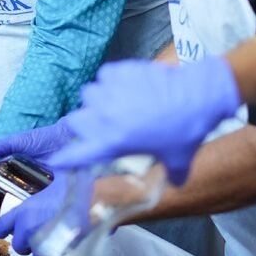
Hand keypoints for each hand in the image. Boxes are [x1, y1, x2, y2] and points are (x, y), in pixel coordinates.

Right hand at [0, 119, 71, 218]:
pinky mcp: (42, 200)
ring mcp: (27, 193)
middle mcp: (14, 182)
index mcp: (7, 168)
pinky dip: (15, 219)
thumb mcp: (19, 141)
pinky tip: (7, 223)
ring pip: (6, 207)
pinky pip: (27, 212)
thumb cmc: (45, 139)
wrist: (71, 142)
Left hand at [0, 170, 89, 255]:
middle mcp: (28, 228)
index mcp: (24, 210)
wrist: (94, 200)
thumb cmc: (75, 186)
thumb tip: (50, 176)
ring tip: (47, 241)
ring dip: (38, 249)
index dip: (3, 229)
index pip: (2, 225)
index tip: (4, 231)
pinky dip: (51, 255)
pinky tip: (58, 246)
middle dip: (24, 242)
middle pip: (18, 244)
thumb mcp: (54, 181)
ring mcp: (42, 242)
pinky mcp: (57, 251)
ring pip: (33, 254)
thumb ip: (45, 188)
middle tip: (34, 234)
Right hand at [54, 58, 241, 184]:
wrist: (198, 95)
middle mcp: (105, 117)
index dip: (66, 159)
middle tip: (100, 125)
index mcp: (114, 142)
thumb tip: (176, 183)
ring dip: (98, 99)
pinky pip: (104, 75)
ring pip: (88, 94)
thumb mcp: (178, 159)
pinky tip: (124, 83)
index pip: (79, 154)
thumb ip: (173, 175)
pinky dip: (111, 78)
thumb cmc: (186, 130)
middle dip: (84, 123)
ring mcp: (110, 92)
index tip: (56, 161)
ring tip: (114, 100)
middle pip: (76, 121)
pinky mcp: (119, 71)